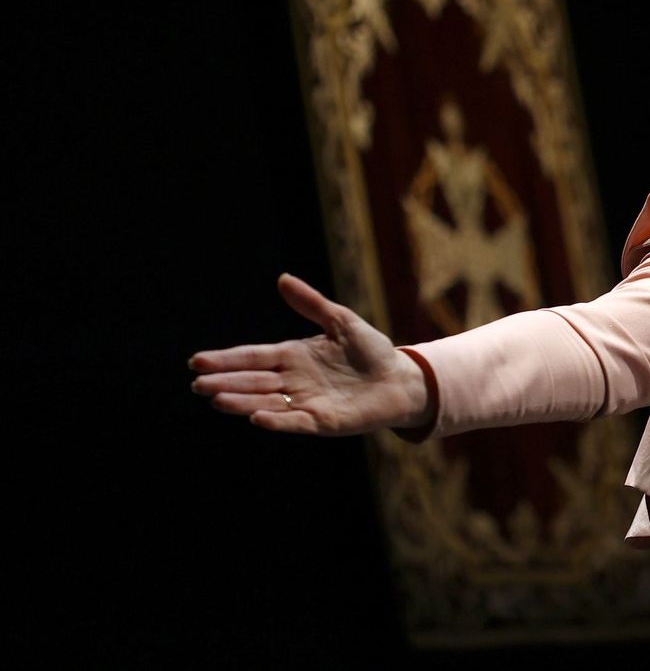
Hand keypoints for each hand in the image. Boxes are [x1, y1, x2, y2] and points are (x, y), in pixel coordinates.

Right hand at [190, 273, 430, 435]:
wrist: (402, 379)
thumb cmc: (372, 351)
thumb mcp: (341, 321)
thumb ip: (312, 304)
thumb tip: (283, 278)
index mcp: (293, 356)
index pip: (253, 357)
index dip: (226, 359)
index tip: (197, 360)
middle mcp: (293, 381)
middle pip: (252, 381)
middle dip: (225, 382)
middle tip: (197, 383)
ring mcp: (306, 402)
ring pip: (266, 402)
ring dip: (242, 402)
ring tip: (216, 399)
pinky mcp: (323, 421)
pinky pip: (295, 421)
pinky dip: (276, 420)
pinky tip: (256, 417)